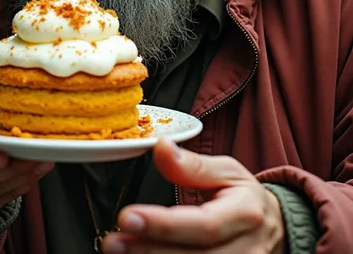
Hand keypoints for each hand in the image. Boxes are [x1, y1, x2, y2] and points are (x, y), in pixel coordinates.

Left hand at [103, 139, 284, 253]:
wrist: (278, 231)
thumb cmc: (246, 199)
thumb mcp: (227, 171)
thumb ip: (193, 165)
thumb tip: (161, 146)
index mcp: (244, 214)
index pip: (202, 225)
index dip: (163, 225)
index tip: (128, 217)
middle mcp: (244, 251)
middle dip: (147, 250)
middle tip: (112, 241)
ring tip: (119, 251)